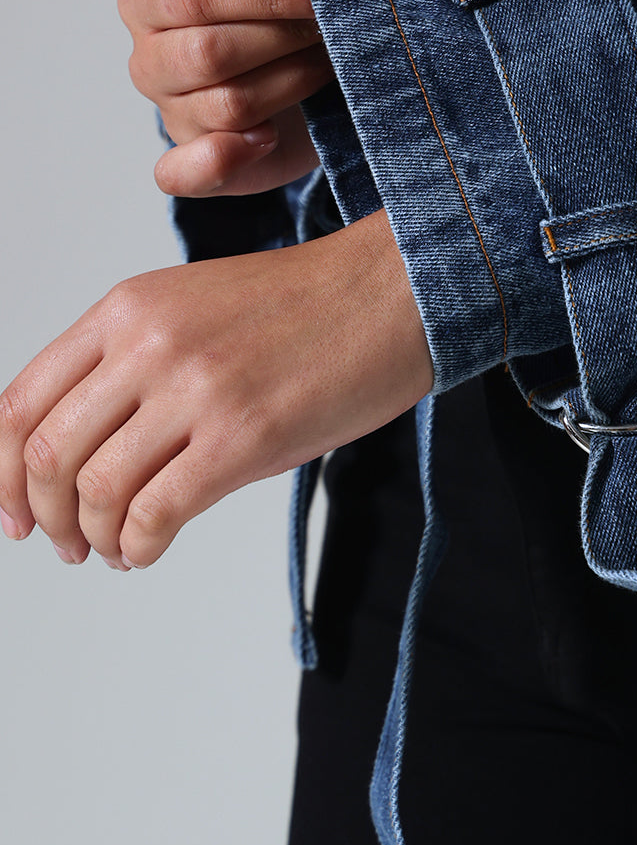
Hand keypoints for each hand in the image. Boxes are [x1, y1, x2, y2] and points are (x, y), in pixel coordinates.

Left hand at [0, 209, 433, 565]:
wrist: (391, 293)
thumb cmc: (305, 309)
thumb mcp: (196, 310)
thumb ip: (135, 368)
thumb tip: (90, 464)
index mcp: (127, 308)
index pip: (20, 402)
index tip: (14, 513)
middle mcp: (148, 343)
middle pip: (47, 453)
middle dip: (46, 517)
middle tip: (67, 544)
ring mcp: (194, 388)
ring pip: (95, 490)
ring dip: (93, 538)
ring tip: (115, 550)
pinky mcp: (242, 435)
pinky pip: (155, 513)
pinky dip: (138, 547)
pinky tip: (149, 551)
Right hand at [119, 0, 379, 197]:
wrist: (327, 45)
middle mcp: (150, 54)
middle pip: (208, 55)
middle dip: (284, 42)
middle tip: (327, 32)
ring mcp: (171, 111)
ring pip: (227, 107)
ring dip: (292, 84)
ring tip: (320, 64)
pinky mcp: (200, 161)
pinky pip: (183, 175)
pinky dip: (222, 161)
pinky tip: (268, 138)